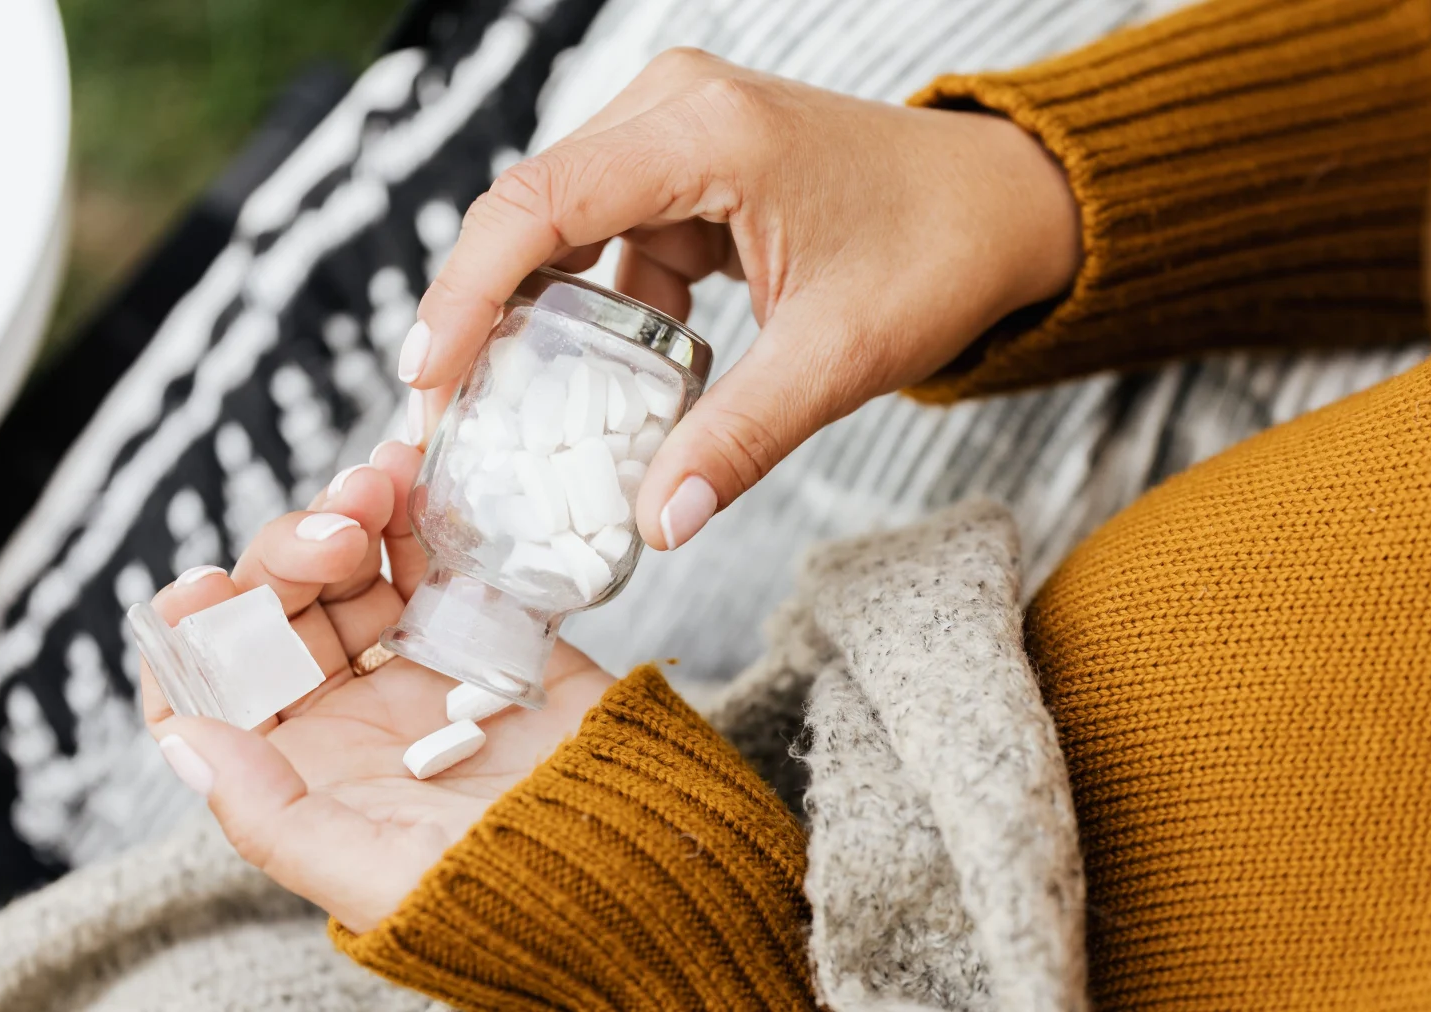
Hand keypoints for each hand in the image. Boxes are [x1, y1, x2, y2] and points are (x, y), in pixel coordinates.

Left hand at [141, 441, 614, 931]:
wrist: (633, 863)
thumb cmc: (502, 891)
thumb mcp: (367, 874)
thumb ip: (267, 811)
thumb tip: (186, 740)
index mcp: (306, 770)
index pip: (217, 690)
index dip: (196, 636)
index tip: (204, 586)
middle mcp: (352, 712)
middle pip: (286, 609)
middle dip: (295, 550)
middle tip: (340, 524)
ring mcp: (422, 665)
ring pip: (359, 570)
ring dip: (356, 514)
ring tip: (382, 478)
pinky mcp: (492, 630)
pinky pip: (445, 559)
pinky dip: (428, 513)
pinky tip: (421, 478)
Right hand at [403, 48, 1080, 549]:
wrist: (1003, 204)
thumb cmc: (938, 254)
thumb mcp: (838, 358)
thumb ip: (739, 440)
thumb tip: (654, 525)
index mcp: (707, 132)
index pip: (538, 205)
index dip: (466, 293)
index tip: (427, 380)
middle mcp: (676, 106)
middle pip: (532, 209)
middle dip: (485, 314)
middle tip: (446, 418)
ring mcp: (679, 127)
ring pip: (563, 225)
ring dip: (538, 316)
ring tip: (505, 414)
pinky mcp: (689, 160)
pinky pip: (610, 235)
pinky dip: (596, 308)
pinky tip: (595, 382)